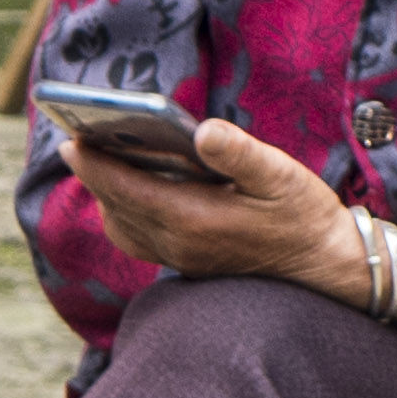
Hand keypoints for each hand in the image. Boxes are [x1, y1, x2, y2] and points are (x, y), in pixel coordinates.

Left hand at [69, 114, 349, 286]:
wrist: (324, 266)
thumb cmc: (304, 214)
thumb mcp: (281, 175)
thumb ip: (240, 153)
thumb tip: (202, 131)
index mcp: (194, 219)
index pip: (126, 190)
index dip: (94, 164)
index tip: (71, 138)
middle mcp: (179, 243)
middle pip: (116, 207)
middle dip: (93, 173)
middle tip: (77, 138)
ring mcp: (180, 257)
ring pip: (123, 227)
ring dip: (107, 196)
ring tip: (100, 159)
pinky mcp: (187, 262)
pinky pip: (139, 239)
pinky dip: (125, 214)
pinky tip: (134, 189)